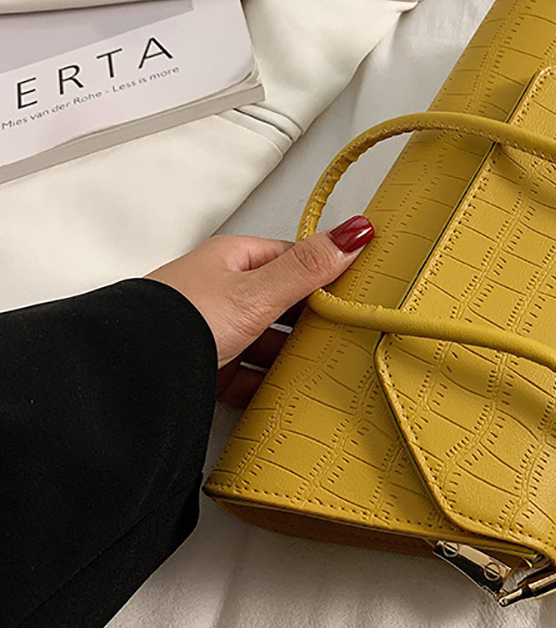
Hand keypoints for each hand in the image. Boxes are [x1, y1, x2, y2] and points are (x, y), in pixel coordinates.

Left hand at [146, 215, 373, 405]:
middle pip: (281, 305)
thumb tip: (353, 232)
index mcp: (233, 260)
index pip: (293, 260)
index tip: (356, 295)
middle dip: (309, 324)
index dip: (325, 277)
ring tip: (318, 371)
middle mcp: (221, 291)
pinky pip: (244, 375)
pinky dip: (264, 386)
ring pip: (264, 342)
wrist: (126, 375)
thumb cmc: (179, 321)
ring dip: (287, 358)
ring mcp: (212, 331)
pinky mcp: (204, 368)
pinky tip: (281, 395)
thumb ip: (307, 267)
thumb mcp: (256, 293)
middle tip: (343, 338)